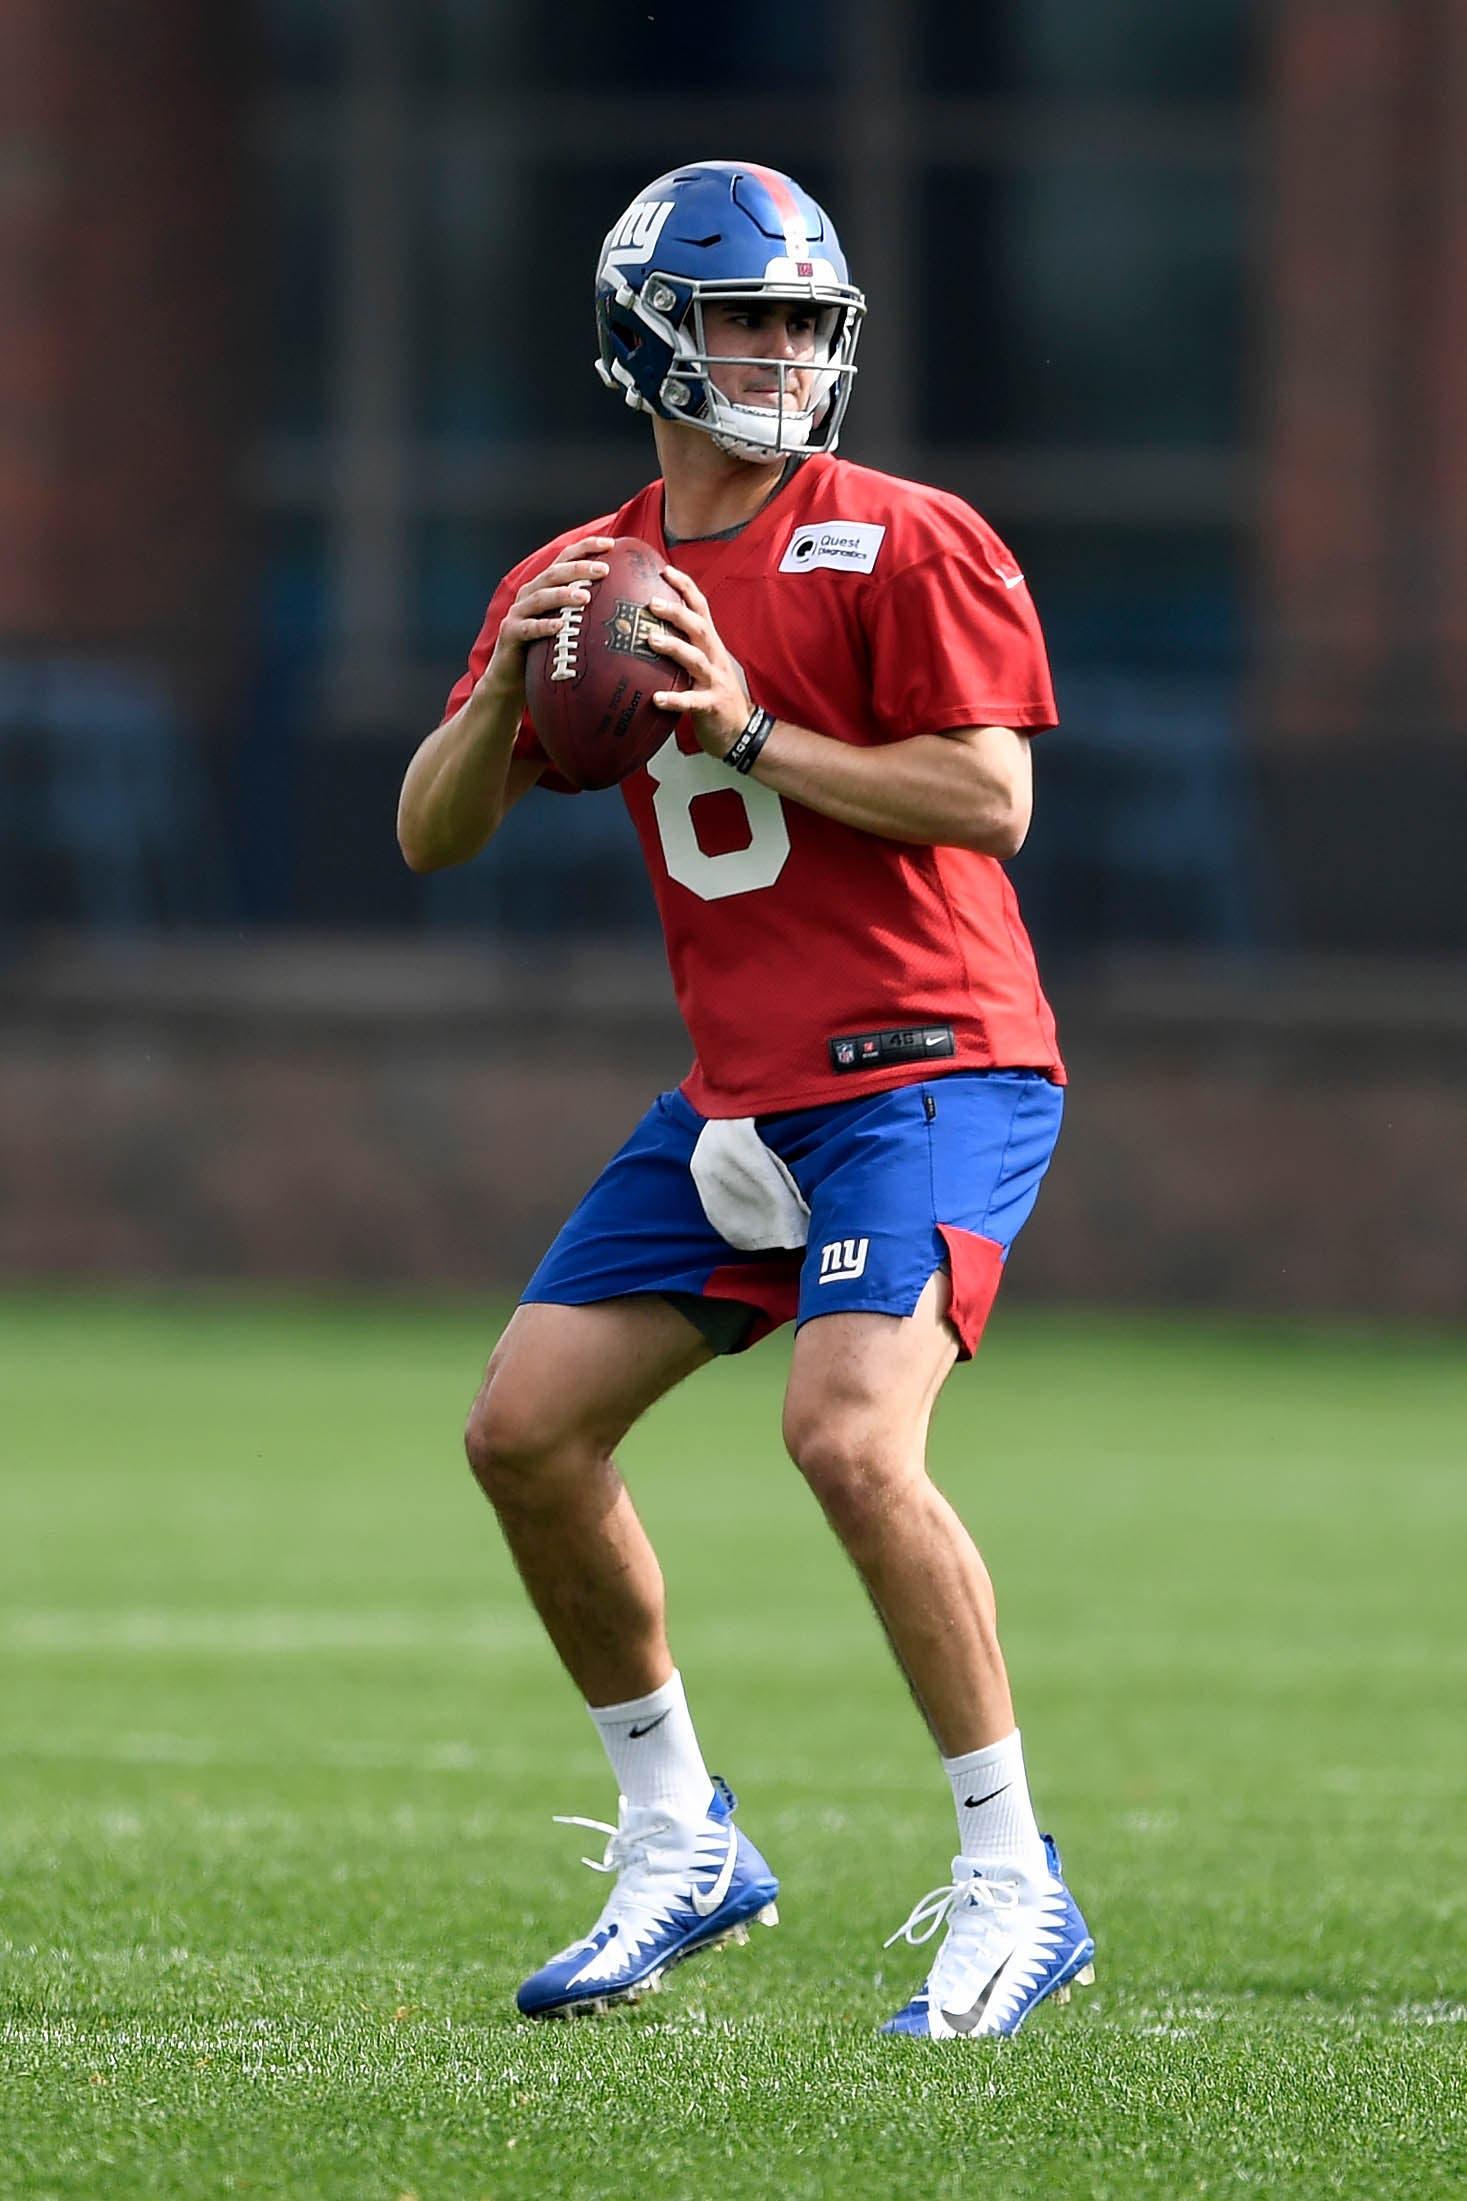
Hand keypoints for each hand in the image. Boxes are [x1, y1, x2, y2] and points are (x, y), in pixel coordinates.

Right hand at [479, 537, 615, 708]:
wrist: (510, 679)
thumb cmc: (545, 652)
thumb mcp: (568, 628)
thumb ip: (587, 614)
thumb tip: (629, 610)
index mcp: (545, 587)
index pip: (565, 559)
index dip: (586, 547)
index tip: (611, 544)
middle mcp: (530, 594)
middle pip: (555, 574)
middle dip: (579, 568)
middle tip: (604, 570)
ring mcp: (518, 613)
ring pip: (541, 597)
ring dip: (564, 594)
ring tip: (586, 596)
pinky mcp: (510, 634)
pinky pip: (528, 628)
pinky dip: (544, 626)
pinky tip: (560, 626)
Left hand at [648, 567, 751, 757]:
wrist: (743, 730)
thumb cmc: (715, 694)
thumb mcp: (703, 664)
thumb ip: (684, 646)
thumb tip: (648, 628)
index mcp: (711, 644)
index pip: (700, 607)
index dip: (685, 587)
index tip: (664, 570)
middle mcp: (715, 657)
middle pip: (698, 626)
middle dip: (676, 612)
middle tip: (651, 602)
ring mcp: (715, 680)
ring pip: (695, 658)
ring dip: (674, 647)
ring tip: (651, 640)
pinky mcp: (712, 705)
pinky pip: (692, 701)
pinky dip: (675, 699)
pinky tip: (657, 699)